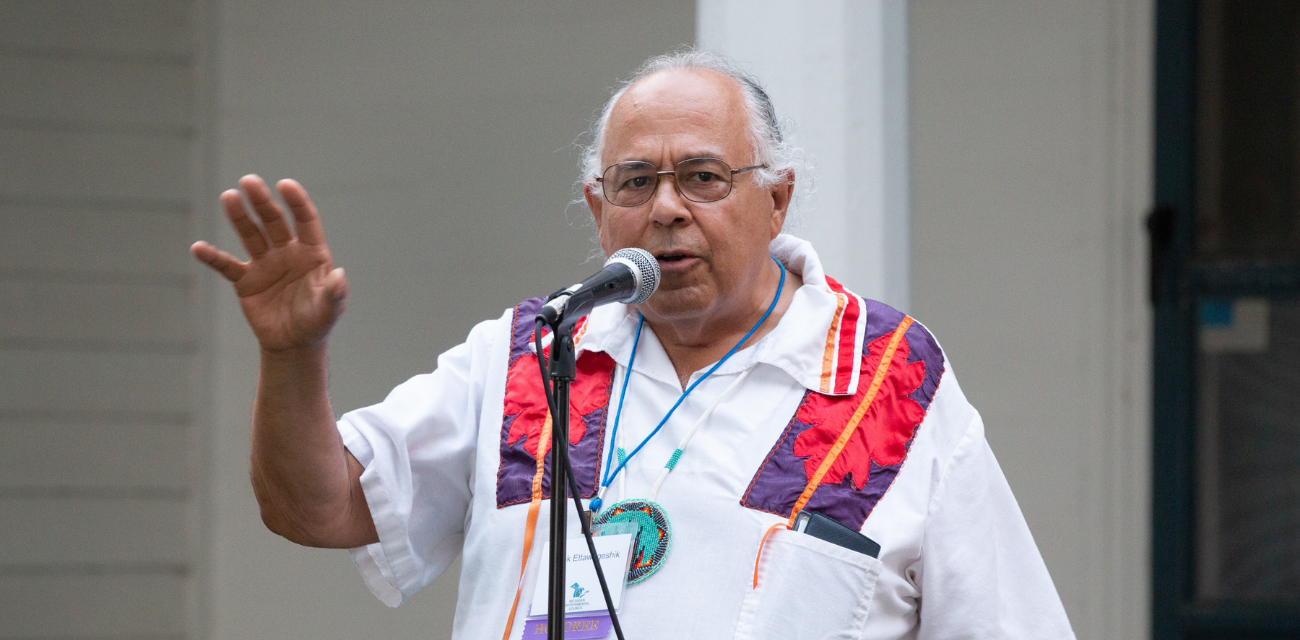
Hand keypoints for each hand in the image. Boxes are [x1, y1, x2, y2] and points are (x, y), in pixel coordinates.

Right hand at [191, 175, 347, 352]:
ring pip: (250, 234)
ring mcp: (265, 264)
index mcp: (311, 253)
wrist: (293, 344)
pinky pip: (226, 266)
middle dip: (262, 202)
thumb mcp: (329, 310)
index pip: (305, 220)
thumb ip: (334, 293)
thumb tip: (339, 275)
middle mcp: (287, 252)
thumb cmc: (317, 322)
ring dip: (239, 217)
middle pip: (274, 221)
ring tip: (229, 197)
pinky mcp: (245, 281)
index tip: (285, 185)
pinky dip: (212, 257)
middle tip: (248, 181)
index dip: (296, 202)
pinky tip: (198, 248)